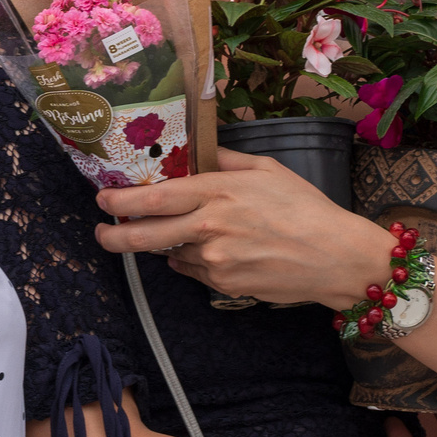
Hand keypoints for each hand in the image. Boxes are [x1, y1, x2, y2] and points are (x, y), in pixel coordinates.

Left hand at [93, 150, 389, 308]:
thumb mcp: (268, 170)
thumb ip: (227, 160)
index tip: (103, 198)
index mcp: (218, 192)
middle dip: (114, 236)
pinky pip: (194, 271)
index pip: (155, 198)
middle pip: (145, 235)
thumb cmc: (306, 208)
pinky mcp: (223, 284)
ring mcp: (214, 259)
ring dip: (169, 245)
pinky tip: (214, 251)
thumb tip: (201, 153)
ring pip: (171, 254)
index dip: (121, 200)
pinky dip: (194, 261)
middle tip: (101, 233)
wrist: (335, 257)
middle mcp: (209, 226)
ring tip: (195, 234)